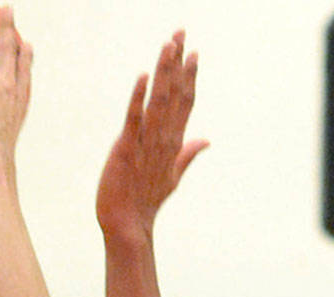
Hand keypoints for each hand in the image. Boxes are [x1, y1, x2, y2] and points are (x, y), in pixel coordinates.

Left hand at [0, 4, 30, 171]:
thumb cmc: (0, 148)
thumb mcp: (12, 131)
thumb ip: (10, 116)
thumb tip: (9, 105)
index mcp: (16, 92)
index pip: (23, 67)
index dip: (24, 53)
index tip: (25, 42)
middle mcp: (4, 82)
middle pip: (6, 48)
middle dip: (6, 25)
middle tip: (6, 8)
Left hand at [96, 31, 207, 240]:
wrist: (128, 226)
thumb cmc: (145, 200)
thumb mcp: (172, 175)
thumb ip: (189, 153)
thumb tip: (207, 140)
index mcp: (173, 141)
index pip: (184, 101)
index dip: (189, 75)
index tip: (192, 51)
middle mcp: (164, 139)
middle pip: (174, 94)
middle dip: (177, 63)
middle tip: (180, 33)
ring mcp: (146, 144)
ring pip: (158, 101)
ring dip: (163, 72)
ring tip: (168, 45)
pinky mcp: (126, 150)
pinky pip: (134, 120)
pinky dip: (138, 98)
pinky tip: (143, 77)